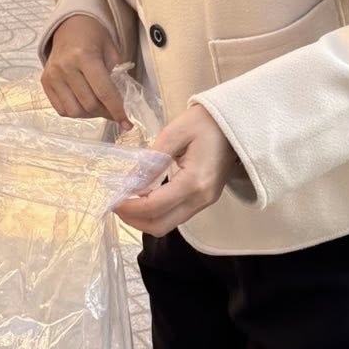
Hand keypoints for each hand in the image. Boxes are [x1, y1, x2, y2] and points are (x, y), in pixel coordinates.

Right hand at [42, 13, 128, 124]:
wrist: (70, 26)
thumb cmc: (94, 38)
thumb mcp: (112, 51)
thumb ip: (117, 76)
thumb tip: (122, 105)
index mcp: (84, 56)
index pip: (103, 91)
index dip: (117, 110)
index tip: (127, 123)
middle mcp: (65, 67)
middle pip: (89, 104)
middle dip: (106, 113)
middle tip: (115, 112)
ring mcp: (52, 76)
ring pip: (74, 111)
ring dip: (91, 115)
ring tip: (100, 108)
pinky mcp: (45, 82)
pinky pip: (61, 109)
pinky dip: (76, 112)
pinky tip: (85, 104)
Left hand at [115, 104, 238, 236]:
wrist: (236, 122)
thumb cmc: (206, 122)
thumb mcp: (174, 134)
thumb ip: (151, 160)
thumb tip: (129, 183)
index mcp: (194, 182)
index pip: (154, 206)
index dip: (129, 207)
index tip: (112, 199)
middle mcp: (201, 199)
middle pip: (160, 226)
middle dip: (133, 219)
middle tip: (115, 204)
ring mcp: (205, 202)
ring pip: (167, 225)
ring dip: (143, 218)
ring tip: (126, 201)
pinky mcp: (204, 200)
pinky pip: (175, 216)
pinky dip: (155, 212)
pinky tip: (144, 197)